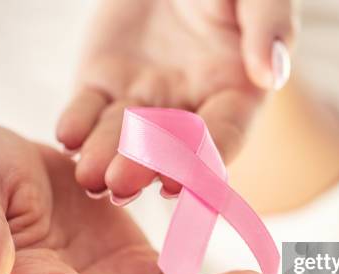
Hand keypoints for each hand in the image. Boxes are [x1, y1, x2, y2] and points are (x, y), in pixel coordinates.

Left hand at [56, 0, 295, 202]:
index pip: (224, 133)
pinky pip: (89, 110)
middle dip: (145, 165)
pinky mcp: (105, 85)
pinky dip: (78, 125)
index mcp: (235, 93)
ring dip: (106, 157)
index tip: (183, 178)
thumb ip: (268, 27)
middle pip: (167, 146)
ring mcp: (144, 101)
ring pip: (123, 135)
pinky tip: (68, 139)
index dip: (205, 158)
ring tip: (90, 176)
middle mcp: (189, 108)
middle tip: (123, 182)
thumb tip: (270, 73)